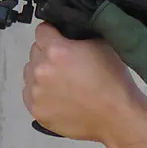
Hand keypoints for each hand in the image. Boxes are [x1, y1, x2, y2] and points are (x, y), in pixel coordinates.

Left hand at [21, 22, 146, 142]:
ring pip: (30, 73)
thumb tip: (68, 30)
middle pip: (35, 51)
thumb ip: (79, 34)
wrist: (116, 117)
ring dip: (42, 74)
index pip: (41, 30)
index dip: (52, 33)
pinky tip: (59, 97)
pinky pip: (30, 94)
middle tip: (66, 65)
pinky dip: (41, 94)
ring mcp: (36, 92)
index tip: (58, 39)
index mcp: (56, 50)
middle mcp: (41, 70)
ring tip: (63, 83)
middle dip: (48, 55)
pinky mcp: (36, 110)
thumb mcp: (101, 45)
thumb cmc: (112, 83)